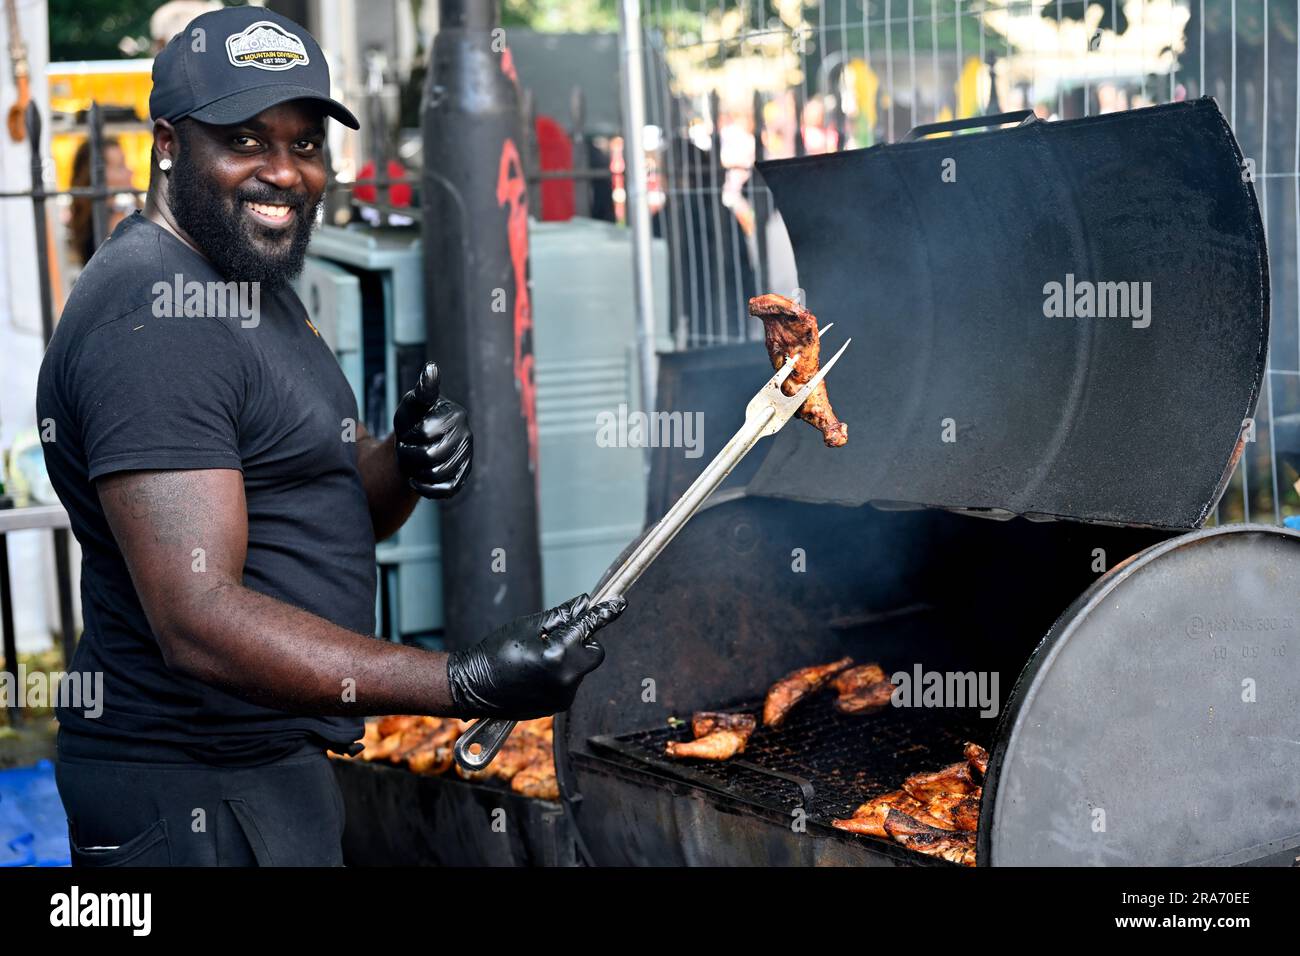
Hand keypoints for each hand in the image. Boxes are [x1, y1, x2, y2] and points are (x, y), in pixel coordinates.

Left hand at [393, 362, 471, 498]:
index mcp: (456, 415)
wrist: (416, 444)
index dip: (409, 435)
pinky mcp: (462, 478)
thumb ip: (423, 389)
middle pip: (431, 456)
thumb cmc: (413, 419)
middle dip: (410, 455)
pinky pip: (445, 490)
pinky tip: (415, 479)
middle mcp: (467, 436)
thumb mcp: (413, 403)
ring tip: (409, 462)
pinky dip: (425, 487)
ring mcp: (466, 458)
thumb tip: (431, 368)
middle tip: (403, 450)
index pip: (426, 432)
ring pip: (437, 474)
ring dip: (415, 471)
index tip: (406, 431)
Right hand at [446, 594, 626, 718]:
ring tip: (538, 658)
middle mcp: (565, 678)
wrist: (473, 686)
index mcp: (558, 654)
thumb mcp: (528, 625)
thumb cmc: (495, 652)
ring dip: (570, 660)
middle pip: (594, 653)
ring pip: (581, 669)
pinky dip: (561, 675)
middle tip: (558, 637)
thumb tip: (584, 605)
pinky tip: (537, 673)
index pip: (589, 628)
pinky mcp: (557, 707)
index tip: (618, 604)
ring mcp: (562, 696)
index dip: (604, 614)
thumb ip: (561, 615)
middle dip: (582, 642)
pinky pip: (570, 683)